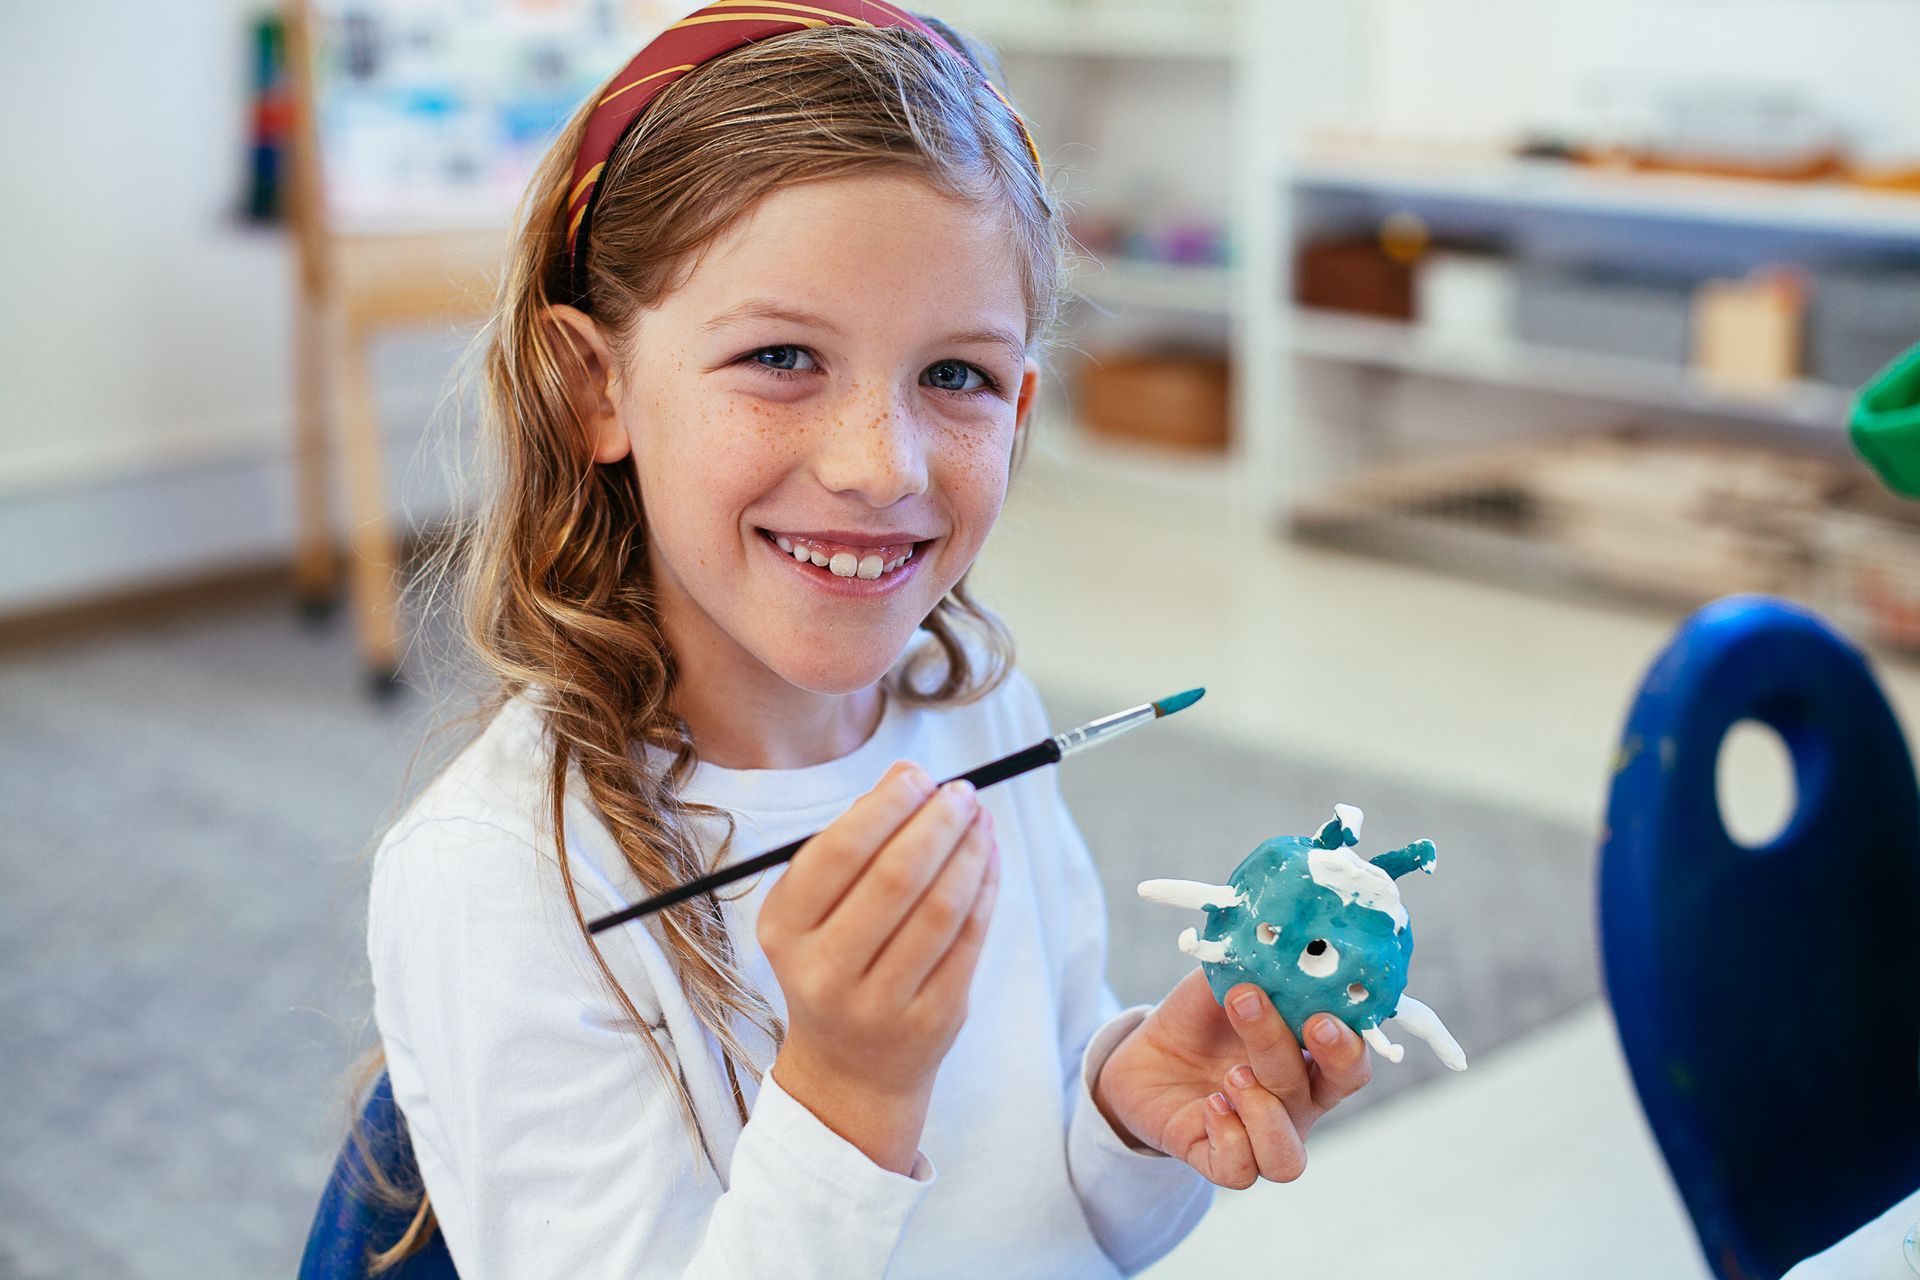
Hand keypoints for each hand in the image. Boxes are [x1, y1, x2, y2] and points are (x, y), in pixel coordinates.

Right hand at [757, 760, 999, 1173]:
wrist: (849, 1068)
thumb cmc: (834, 963)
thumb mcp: (815, 908)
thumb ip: (854, 838)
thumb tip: (907, 774)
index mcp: (785, 929)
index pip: (840, 852)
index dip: (887, 806)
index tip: (920, 778)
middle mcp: (824, 970)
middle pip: (896, 877)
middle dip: (937, 823)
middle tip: (962, 792)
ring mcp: (879, 1002)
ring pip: (940, 909)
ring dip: (969, 851)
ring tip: (980, 818)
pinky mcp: (930, 1020)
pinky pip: (968, 940)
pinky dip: (985, 889)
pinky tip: (988, 858)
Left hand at [1091, 969, 1371, 1187]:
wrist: (1143, 1056)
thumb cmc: (1198, 1017)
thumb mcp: (1222, 981)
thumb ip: (1250, 965)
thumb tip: (1271, 937)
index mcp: (1309, 1061)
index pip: (1351, 1062)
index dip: (1349, 1043)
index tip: (1324, 1012)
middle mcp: (1295, 1104)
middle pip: (1325, 1094)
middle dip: (1319, 1058)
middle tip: (1303, 1022)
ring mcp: (1259, 1135)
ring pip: (1289, 1155)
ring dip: (1266, 1111)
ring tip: (1234, 1075)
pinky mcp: (1218, 1158)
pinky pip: (1240, 1170)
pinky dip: (1229, 1138)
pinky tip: (1210, 1105)